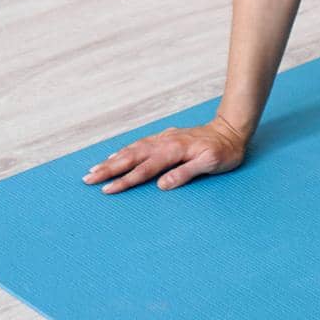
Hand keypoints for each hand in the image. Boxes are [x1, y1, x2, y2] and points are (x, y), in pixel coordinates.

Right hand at [80, 117, 248, 193]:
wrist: (232, 129)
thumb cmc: (224, 151)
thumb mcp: (211, 164)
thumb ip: (186, 173)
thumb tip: (161, 185)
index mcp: (174, 151)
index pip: (145, 169)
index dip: (125, 180)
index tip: (107, 190)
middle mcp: (165, 143)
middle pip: (132, 157)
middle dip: (109, 168)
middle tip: (88, 179)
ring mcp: (164, 138)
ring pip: (133, 149)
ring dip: (113, 159)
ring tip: (94, 169)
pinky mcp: (166, 137)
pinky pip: (140, 144)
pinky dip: (125, 150)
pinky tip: (116, 155)